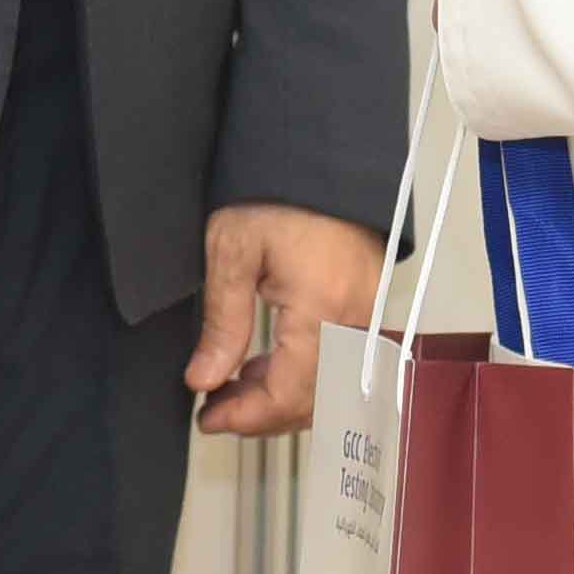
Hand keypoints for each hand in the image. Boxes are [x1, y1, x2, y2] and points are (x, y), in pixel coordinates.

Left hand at [189, 201, 384, 437]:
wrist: (319, 155)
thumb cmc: (274, 192)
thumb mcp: (232, 250)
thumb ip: (223, 321)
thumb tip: (205, 380)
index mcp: (323, 308)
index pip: (290, 392)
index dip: (248, 416)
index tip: (209, 419)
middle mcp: (355, 320)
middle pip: (315, 400)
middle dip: (263, 415)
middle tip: (215, 411)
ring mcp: (368, 313)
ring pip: (329, 386)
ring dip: (282, 399)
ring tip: (232, 389)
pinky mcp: (368, 305)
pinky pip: (339, 361)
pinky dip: (302, 376)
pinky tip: (264, 365)